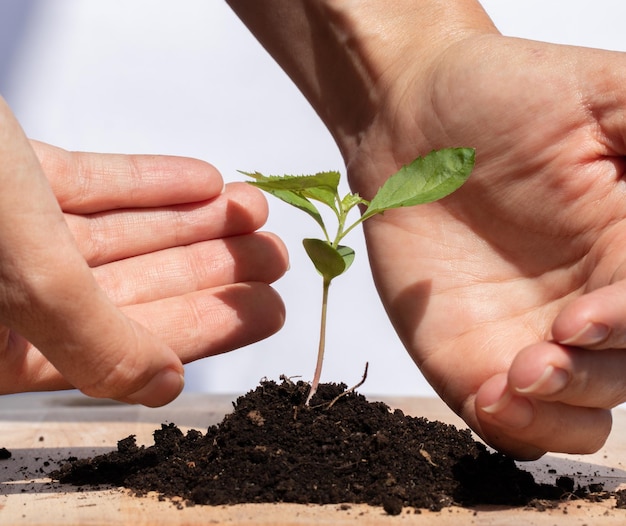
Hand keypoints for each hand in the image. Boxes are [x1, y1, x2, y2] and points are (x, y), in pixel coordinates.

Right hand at [0, 99, 286, 405]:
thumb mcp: (21, 271)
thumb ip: (92, 337)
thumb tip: (162, 387)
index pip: (127, 347)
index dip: (206, 328)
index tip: (265, 310)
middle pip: (134, 289)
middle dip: (211, 271)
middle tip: (273, 260)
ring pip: (118, 235)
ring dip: (192, 223)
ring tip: (254, 215)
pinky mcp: (2, 179)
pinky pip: (88, 185)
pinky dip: (146, 183)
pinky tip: (201, 181)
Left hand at [347, 34, 625, 457]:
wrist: (408, 120)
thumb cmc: (497, 95)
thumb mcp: (598, 94)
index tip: (584, 316)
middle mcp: (590, 298)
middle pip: (624, 368)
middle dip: (595, 372)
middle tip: (550, 343)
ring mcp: (531, 333)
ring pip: (581, 410)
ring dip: (561, 410)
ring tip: (516, 375)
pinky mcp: (471, 353)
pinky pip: (509, 419)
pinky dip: (513, 424)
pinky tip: (491, 392)